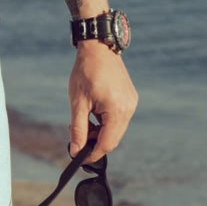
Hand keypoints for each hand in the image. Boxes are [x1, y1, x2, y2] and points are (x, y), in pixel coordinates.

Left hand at [68, 41, 137, 163]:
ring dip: (101, 131)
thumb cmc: (85, 72)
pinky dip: (107, 120)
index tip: (79, 158)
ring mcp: (132, 103)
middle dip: (96, 142)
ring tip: (85, 118)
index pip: (107, 143)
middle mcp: (129, 109)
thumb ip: (77, 129)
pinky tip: (94, 111)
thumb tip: (75, 151)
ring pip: (117, 128)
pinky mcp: (131, 98)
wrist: (98, 47)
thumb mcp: (77, 102)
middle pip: (113, 138)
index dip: (93, 153)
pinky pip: (120, 117)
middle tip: (78, 135)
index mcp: (116, 110)